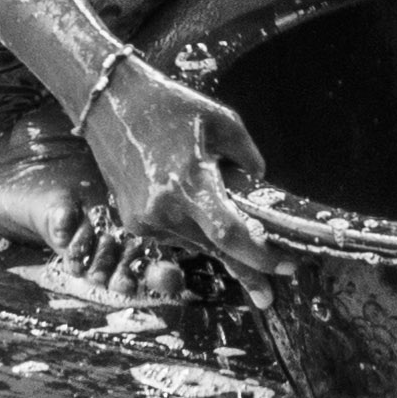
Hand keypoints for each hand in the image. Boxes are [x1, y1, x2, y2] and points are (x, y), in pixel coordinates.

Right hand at [81, 54, 275, 281]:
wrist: (110, 102)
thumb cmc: (169, 105)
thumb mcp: (221, 121)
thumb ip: (246, 157)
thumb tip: (260, 181)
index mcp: (188, 182)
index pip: (229, 233)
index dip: (259, 256)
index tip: (286, 267)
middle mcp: (162, 210)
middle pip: (213, 248)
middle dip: (244, 269)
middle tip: (269, 295)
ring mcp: (143, 220)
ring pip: (193, 242)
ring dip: (215, 240)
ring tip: (234, 230)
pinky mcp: (132, 221)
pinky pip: (173, 234)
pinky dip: (192, 227)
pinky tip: (195, 207)